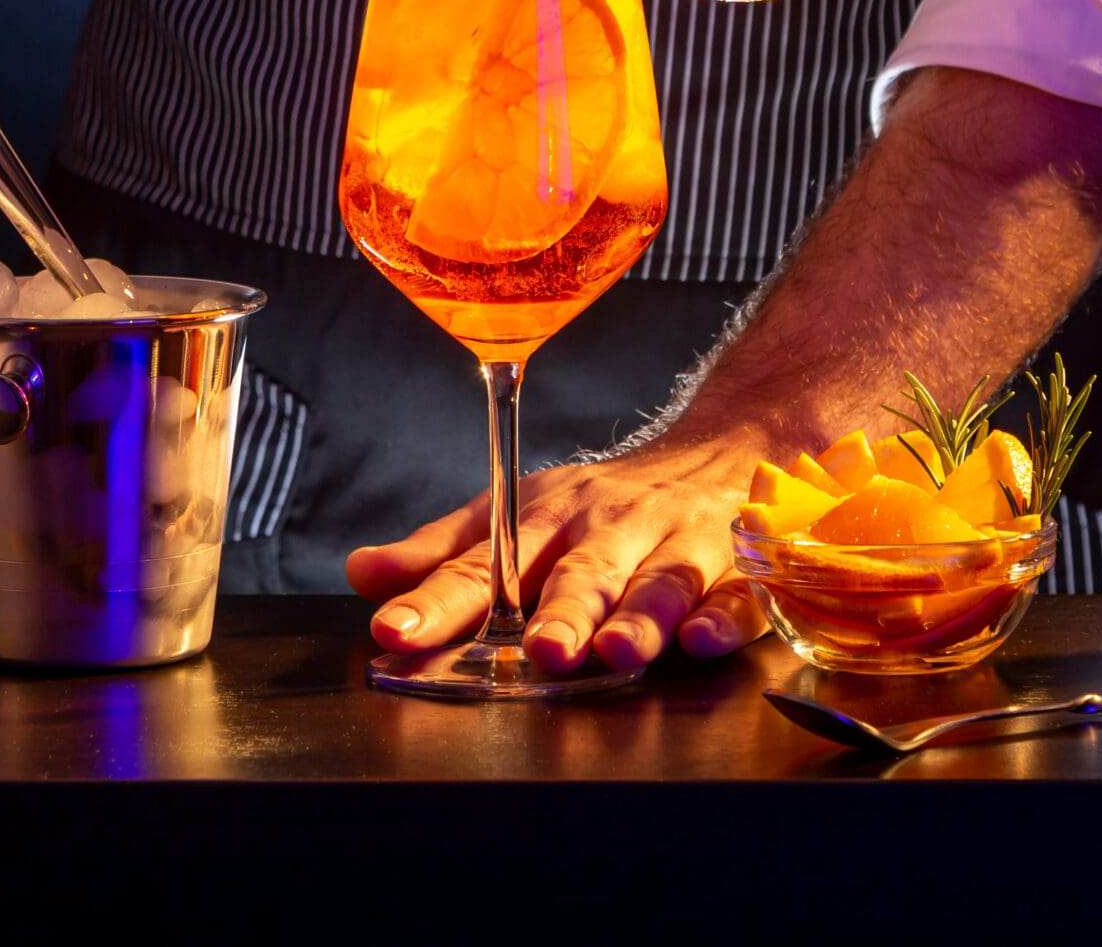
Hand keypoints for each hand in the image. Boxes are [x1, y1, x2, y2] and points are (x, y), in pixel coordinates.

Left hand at [345, 427, 774, 671]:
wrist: (724, 450)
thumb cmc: (605, 503)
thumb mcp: (520, 512)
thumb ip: (443, 552)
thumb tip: (363, 574)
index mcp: (548, 518)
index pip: (483, 564)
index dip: (436, 598)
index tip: (394, 629)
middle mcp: (611, 529)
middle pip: (582, 574)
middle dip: (560, 614)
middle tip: (538, 651)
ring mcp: (679, 546)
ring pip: (660, 582)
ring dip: (640, 617)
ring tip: (618, 651)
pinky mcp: (739, 570)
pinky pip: (738, 595)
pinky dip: (722, 617)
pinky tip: (702, 638)